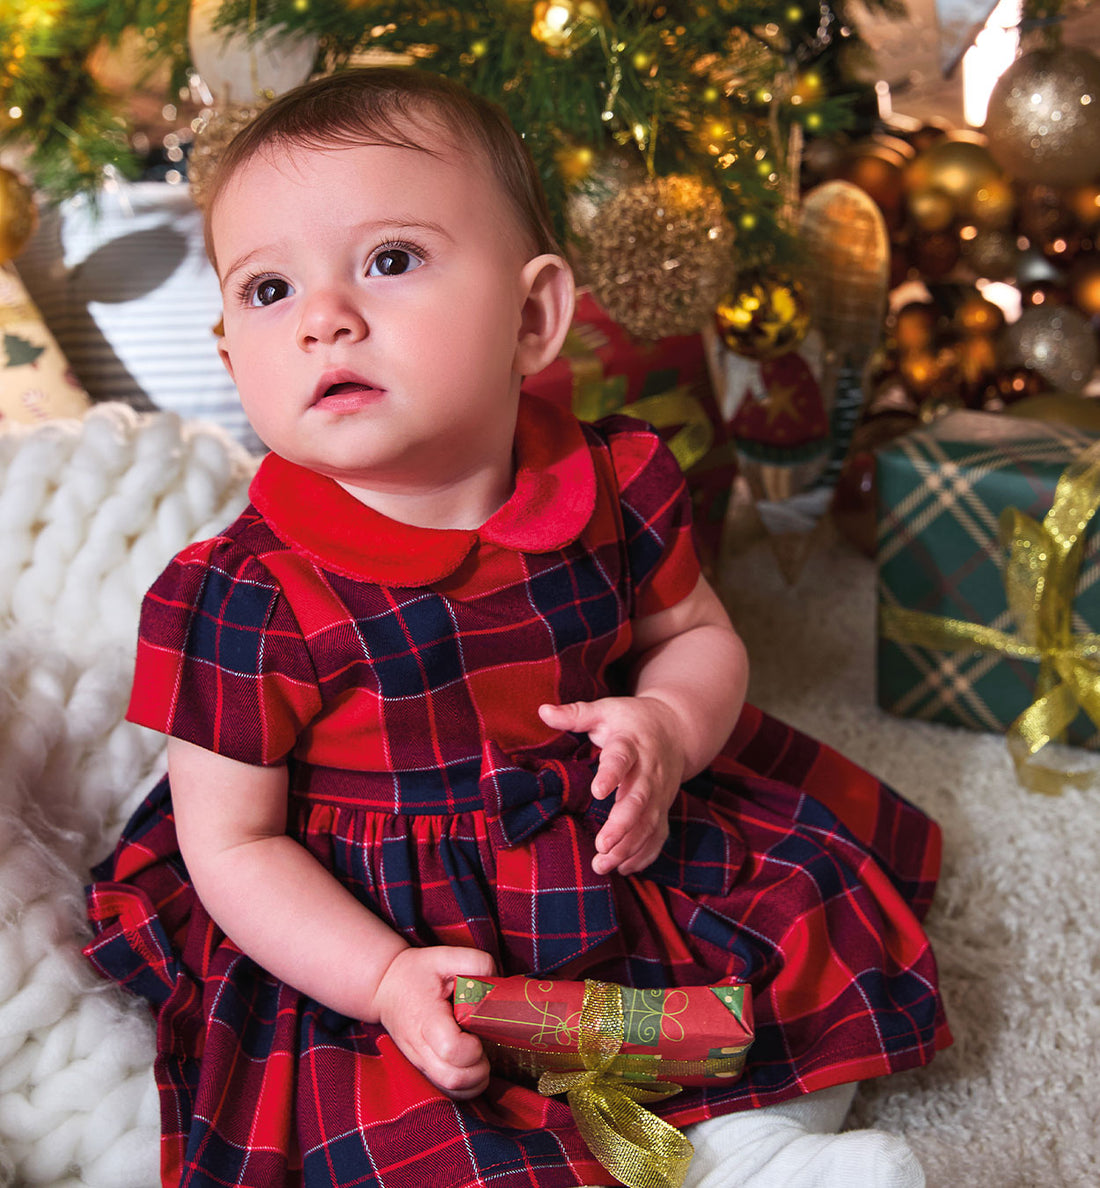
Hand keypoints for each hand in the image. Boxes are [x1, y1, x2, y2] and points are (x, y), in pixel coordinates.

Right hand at [373, 945, 496, 1098]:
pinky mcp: (423, 1071)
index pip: (451, 1049)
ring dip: (475, 1082)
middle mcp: (420, 1047)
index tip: (478, 1030)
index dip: (473, 1047)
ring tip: (480, 1058)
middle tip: (484, 1047)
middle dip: (479, 1070)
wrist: (386, 988)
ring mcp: (420, 1063)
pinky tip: (471, 1066)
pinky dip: (466, 1088)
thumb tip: (501, 984)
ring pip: (451, 1092)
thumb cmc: (418, 972)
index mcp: (425, 1018)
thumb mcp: (446, 956)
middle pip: (453, 1079)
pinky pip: (447, 1094)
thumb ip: (477, 964)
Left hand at [538, 696, 684, 876]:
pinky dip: (645, 854)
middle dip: (622, 824)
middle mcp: (649, 772)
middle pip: (639, 799)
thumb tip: (543, 710)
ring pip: (649, 824)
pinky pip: (659, 835)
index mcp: (631, 744)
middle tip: (601, 844)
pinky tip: (624, 868)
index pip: (622, 759)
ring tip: (603, 864)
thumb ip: (575, 714)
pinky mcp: (664, 808)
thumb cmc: (632, 721)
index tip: (597, 791)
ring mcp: (660, 794)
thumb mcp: (605, 710)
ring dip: (629, 846)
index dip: (611, 774)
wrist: (677, 729)